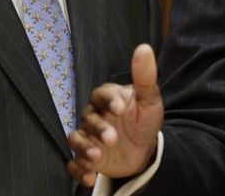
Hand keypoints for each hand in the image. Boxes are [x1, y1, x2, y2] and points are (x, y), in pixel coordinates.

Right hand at [67, 44, 163, 186]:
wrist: (144, 149)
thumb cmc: (144, 120)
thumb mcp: (149, 100)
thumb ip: (145, 77)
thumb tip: (144, 48)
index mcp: (108, 98)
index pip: (102, 94)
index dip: (108, 100)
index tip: (120, 109)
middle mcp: (94, 115)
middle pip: (88, 118)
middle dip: (98, 129)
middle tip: (112, 139)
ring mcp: (89, 137)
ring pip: (76, 139)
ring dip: (84, 149)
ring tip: (96, 157)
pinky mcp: (86, 157)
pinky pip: (75, 162)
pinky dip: (79, 169)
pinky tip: (90, 176)